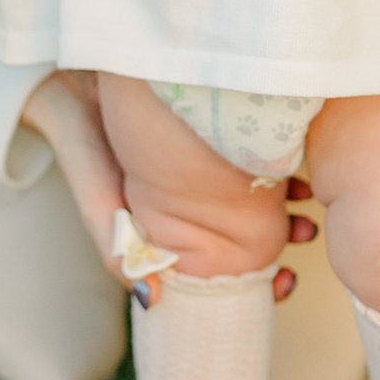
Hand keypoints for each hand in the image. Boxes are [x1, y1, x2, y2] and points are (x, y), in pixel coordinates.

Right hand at [21, 74, 312, 302]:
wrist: (72, 77)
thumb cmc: (85, 144)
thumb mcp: (99, 201)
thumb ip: (119, 250)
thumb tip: (152, 302)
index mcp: (170, 229)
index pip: (222, 269)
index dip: (257, 280)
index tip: (283, 282)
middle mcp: (191, 202)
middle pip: (250, 233)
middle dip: (283, 238)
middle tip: (307, 233)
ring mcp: (204, 169)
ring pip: (258, 196)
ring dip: (286, 202)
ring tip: (307, 198)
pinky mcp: (210, 133)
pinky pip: (253, 154)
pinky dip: (276, 163)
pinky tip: (295, 161)